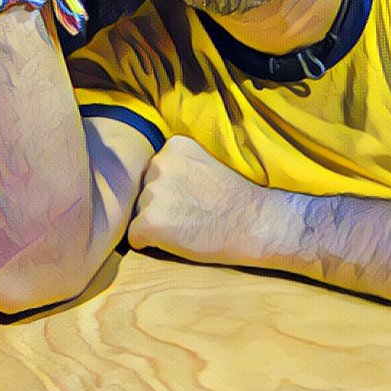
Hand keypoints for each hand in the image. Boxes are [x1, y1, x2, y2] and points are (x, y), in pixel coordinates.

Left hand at [128, 136, 272, 264]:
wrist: (255, 224)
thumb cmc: (236, 199)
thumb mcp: (206, 163)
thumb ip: (179, 166)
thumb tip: (152, 182)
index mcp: (174, 146)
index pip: (153, 172)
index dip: (170, 190)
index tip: (191, 197)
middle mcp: (159, 163)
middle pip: (143, 191)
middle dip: (158, 205)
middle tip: (189, 214)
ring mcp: (153, 192)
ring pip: (138, 213)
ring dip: (155, 224)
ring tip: (186, 227)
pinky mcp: (149, 222)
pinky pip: (135, 237)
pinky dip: (150, 243)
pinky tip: (176, 242)